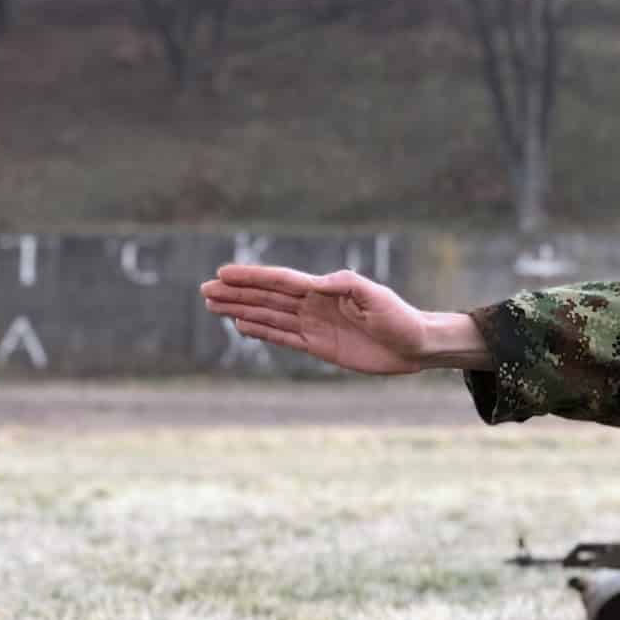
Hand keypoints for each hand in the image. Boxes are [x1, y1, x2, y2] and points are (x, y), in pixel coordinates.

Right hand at [199, 265, 479, 375]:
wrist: (415, 345)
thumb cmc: (399, 317)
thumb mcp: (376, 296)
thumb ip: (347, 285)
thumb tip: (316, 283)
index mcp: (324, 290)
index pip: (280, 281)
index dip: (251, 278)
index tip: (223, 274)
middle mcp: (314, 305)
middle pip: (266, 298)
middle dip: (236, 293)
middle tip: (205, 290)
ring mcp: (314, 326)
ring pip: (269, 316)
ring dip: (241, 310)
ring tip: (213, 305)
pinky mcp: (319, 346)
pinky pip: (284, 337)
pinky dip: (262, 331)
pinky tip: (241, 325)